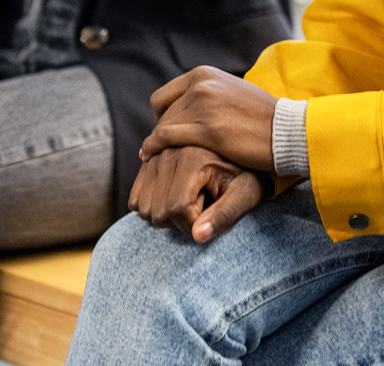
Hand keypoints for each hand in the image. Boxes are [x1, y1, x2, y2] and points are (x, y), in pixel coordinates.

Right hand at [129, 146, 266, 242]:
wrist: (244, 148)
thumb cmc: (248, 175)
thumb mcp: (246, 195)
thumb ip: (224, 215)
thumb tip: (197, 237)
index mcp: (193, 158)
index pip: (177, 208)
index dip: (192, 225)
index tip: (210, 218)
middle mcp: (168, 152)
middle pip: (157, 211)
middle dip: (179, 221)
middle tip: (203, 207)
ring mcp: (155, 155)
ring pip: (142, 207)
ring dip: (165, 214)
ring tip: (191, 199)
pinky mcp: (147, 161)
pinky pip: (135, 198)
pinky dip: (151, 205)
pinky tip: (176, 195)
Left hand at [139, 66, 279, 173]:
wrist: (288, 131)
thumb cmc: (264, 119)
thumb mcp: (232, 93)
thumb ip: (208, 96)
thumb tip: (189, 107)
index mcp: (205, 75)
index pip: (163, 97)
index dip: (162, 118)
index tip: (169, 134)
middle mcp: (201, 85)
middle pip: (163, 115)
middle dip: (162, 135)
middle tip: (162, 153)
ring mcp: (202, 106)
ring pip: (162, 128)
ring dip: (157, 146)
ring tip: (157, 160)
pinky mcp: (205, 130)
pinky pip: (165, 139)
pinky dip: (154, 149)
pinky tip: (152, 159)